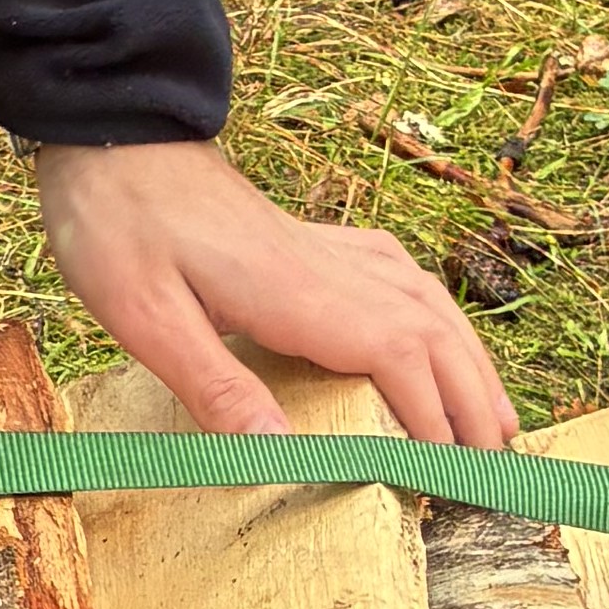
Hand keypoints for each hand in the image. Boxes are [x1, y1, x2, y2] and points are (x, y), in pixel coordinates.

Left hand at [35, 138, 515, 448]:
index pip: (396, 354)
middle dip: (472, 398)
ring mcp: (321, 247)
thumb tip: (278, 454)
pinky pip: (395, 273)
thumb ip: (214, 385)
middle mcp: (325, 266)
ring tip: (493, 414)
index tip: (450, 475)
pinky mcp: (306, 237)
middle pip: (431, 331)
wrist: (111, 133)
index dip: (432, 416)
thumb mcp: (143, 315)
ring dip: (466, 358)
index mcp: (292, 291)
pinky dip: (433, 310)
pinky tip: (436, 326)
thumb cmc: (114, 221)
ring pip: (424, 300)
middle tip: (497, 463)